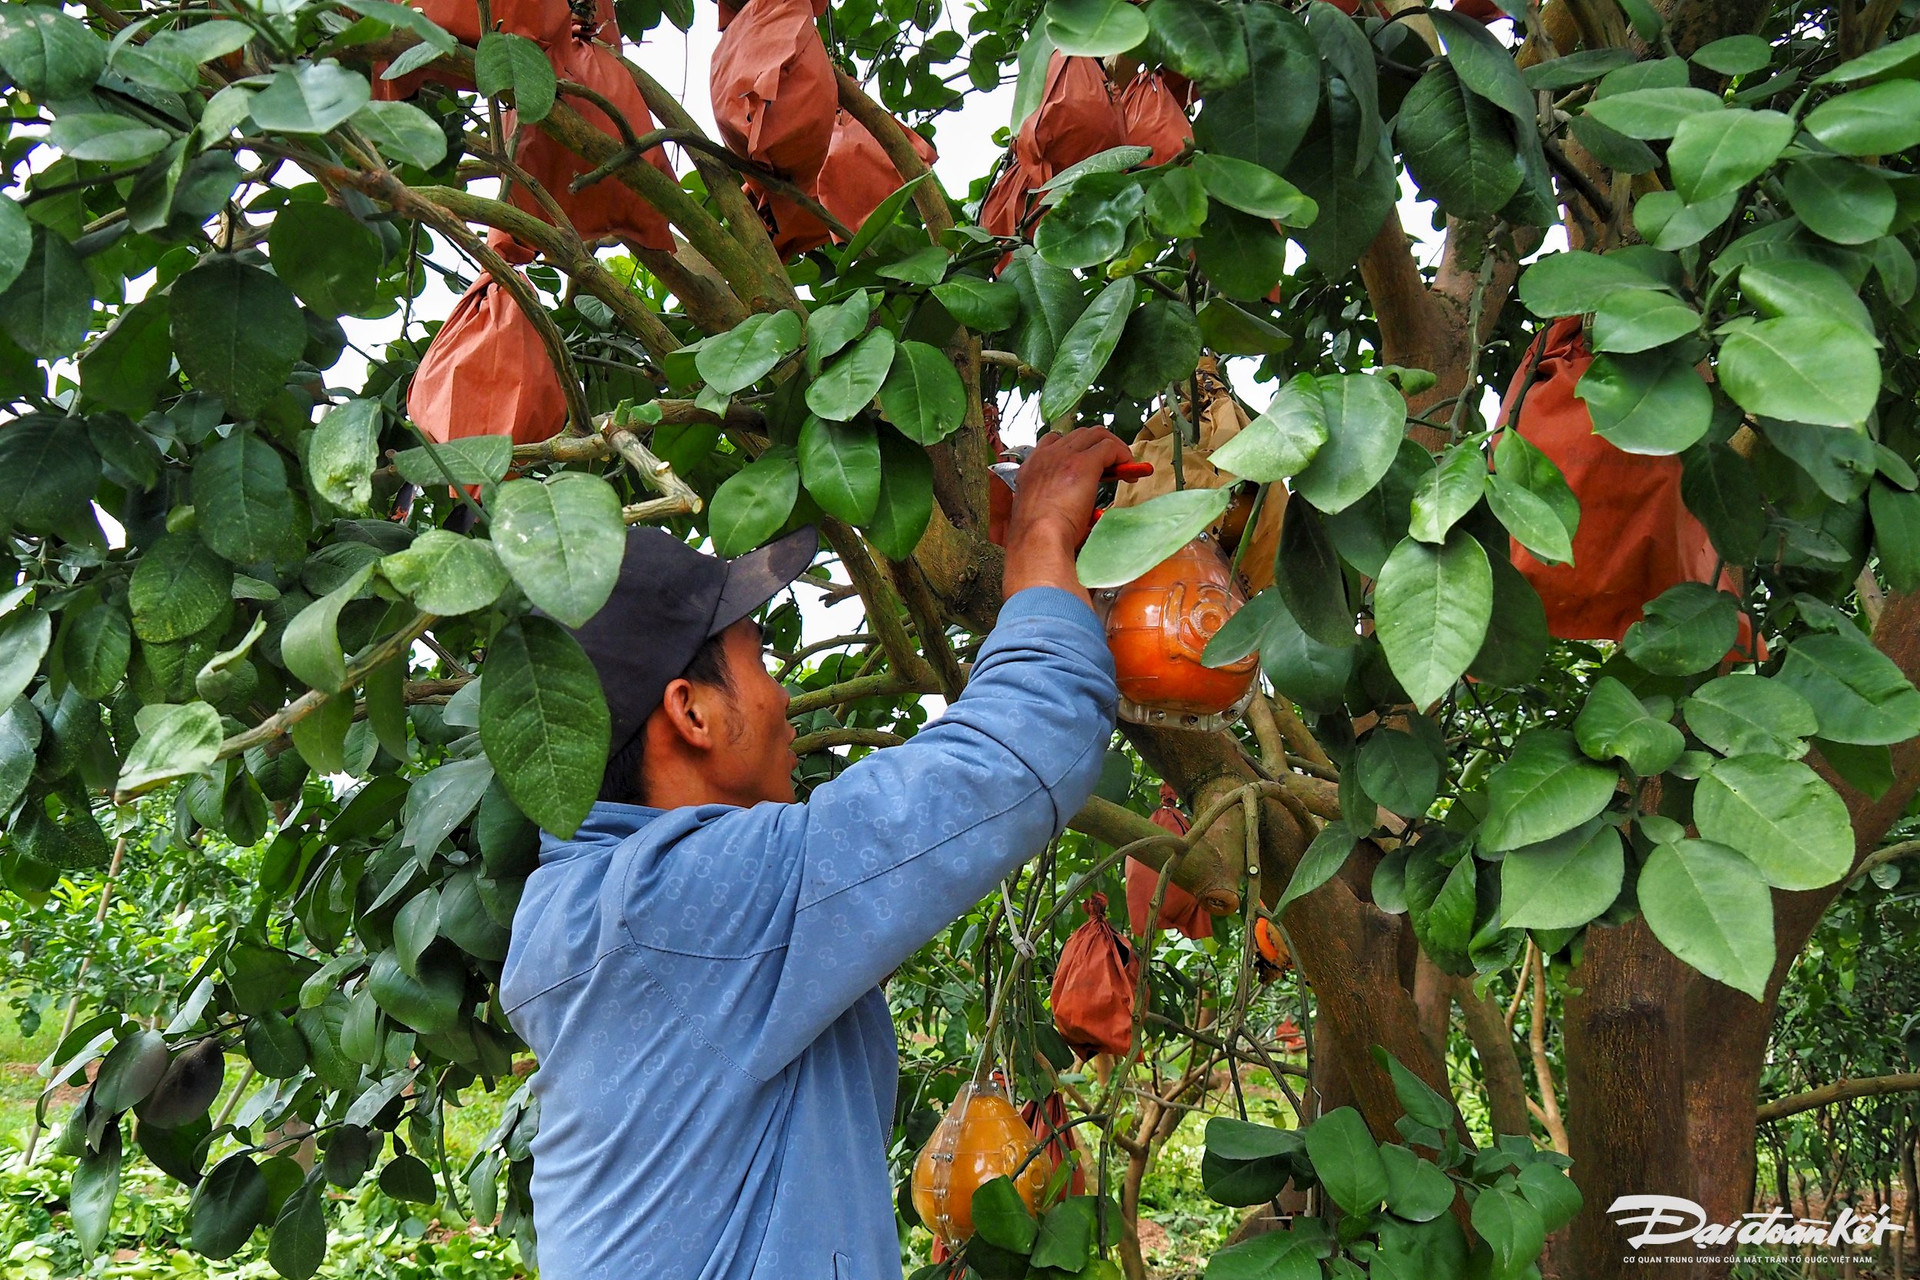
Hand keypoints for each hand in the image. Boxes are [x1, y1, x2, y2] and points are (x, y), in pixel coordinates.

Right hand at [1002, 426, 1135, 603]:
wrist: (1037, 539)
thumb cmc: (1036, 537)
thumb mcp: (1039, 513)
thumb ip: (1053, 502)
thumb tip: (1078, 511)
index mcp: (1030, 469)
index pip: (1052, 442)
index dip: (1075, 449)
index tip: (1089, 464)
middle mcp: (1045, 456)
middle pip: (1078, 435)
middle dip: (1097, 446)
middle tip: (1112, 466)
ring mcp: (1064, 457)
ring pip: (1095, 434)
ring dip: (1112, 447)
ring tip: (1124, 466)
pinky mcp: (1083, 463)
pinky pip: (1109, 447)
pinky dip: (1122, 455)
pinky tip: (1130, 472)